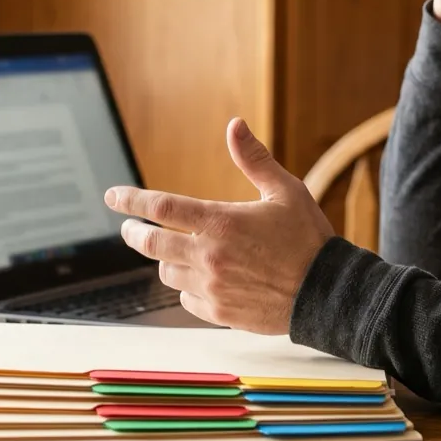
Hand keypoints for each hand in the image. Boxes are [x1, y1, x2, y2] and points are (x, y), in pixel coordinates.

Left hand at [104, 118, 334, 334]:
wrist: (328, 293)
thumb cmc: (309, 239)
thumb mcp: (286, 191)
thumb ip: (254, 159)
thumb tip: (235, 126)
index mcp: (221, 222)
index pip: (161, 208)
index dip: (130, 200)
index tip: (112, 196)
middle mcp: (209, 256)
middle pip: (150, 244)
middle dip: (133, 233)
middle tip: (130, 228)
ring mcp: (212, 288)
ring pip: (166, 273)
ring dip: (165, 261)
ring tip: (177, 253)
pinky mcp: (219, 313)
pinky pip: (186, 301)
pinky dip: (187, 288)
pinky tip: (202, 280)